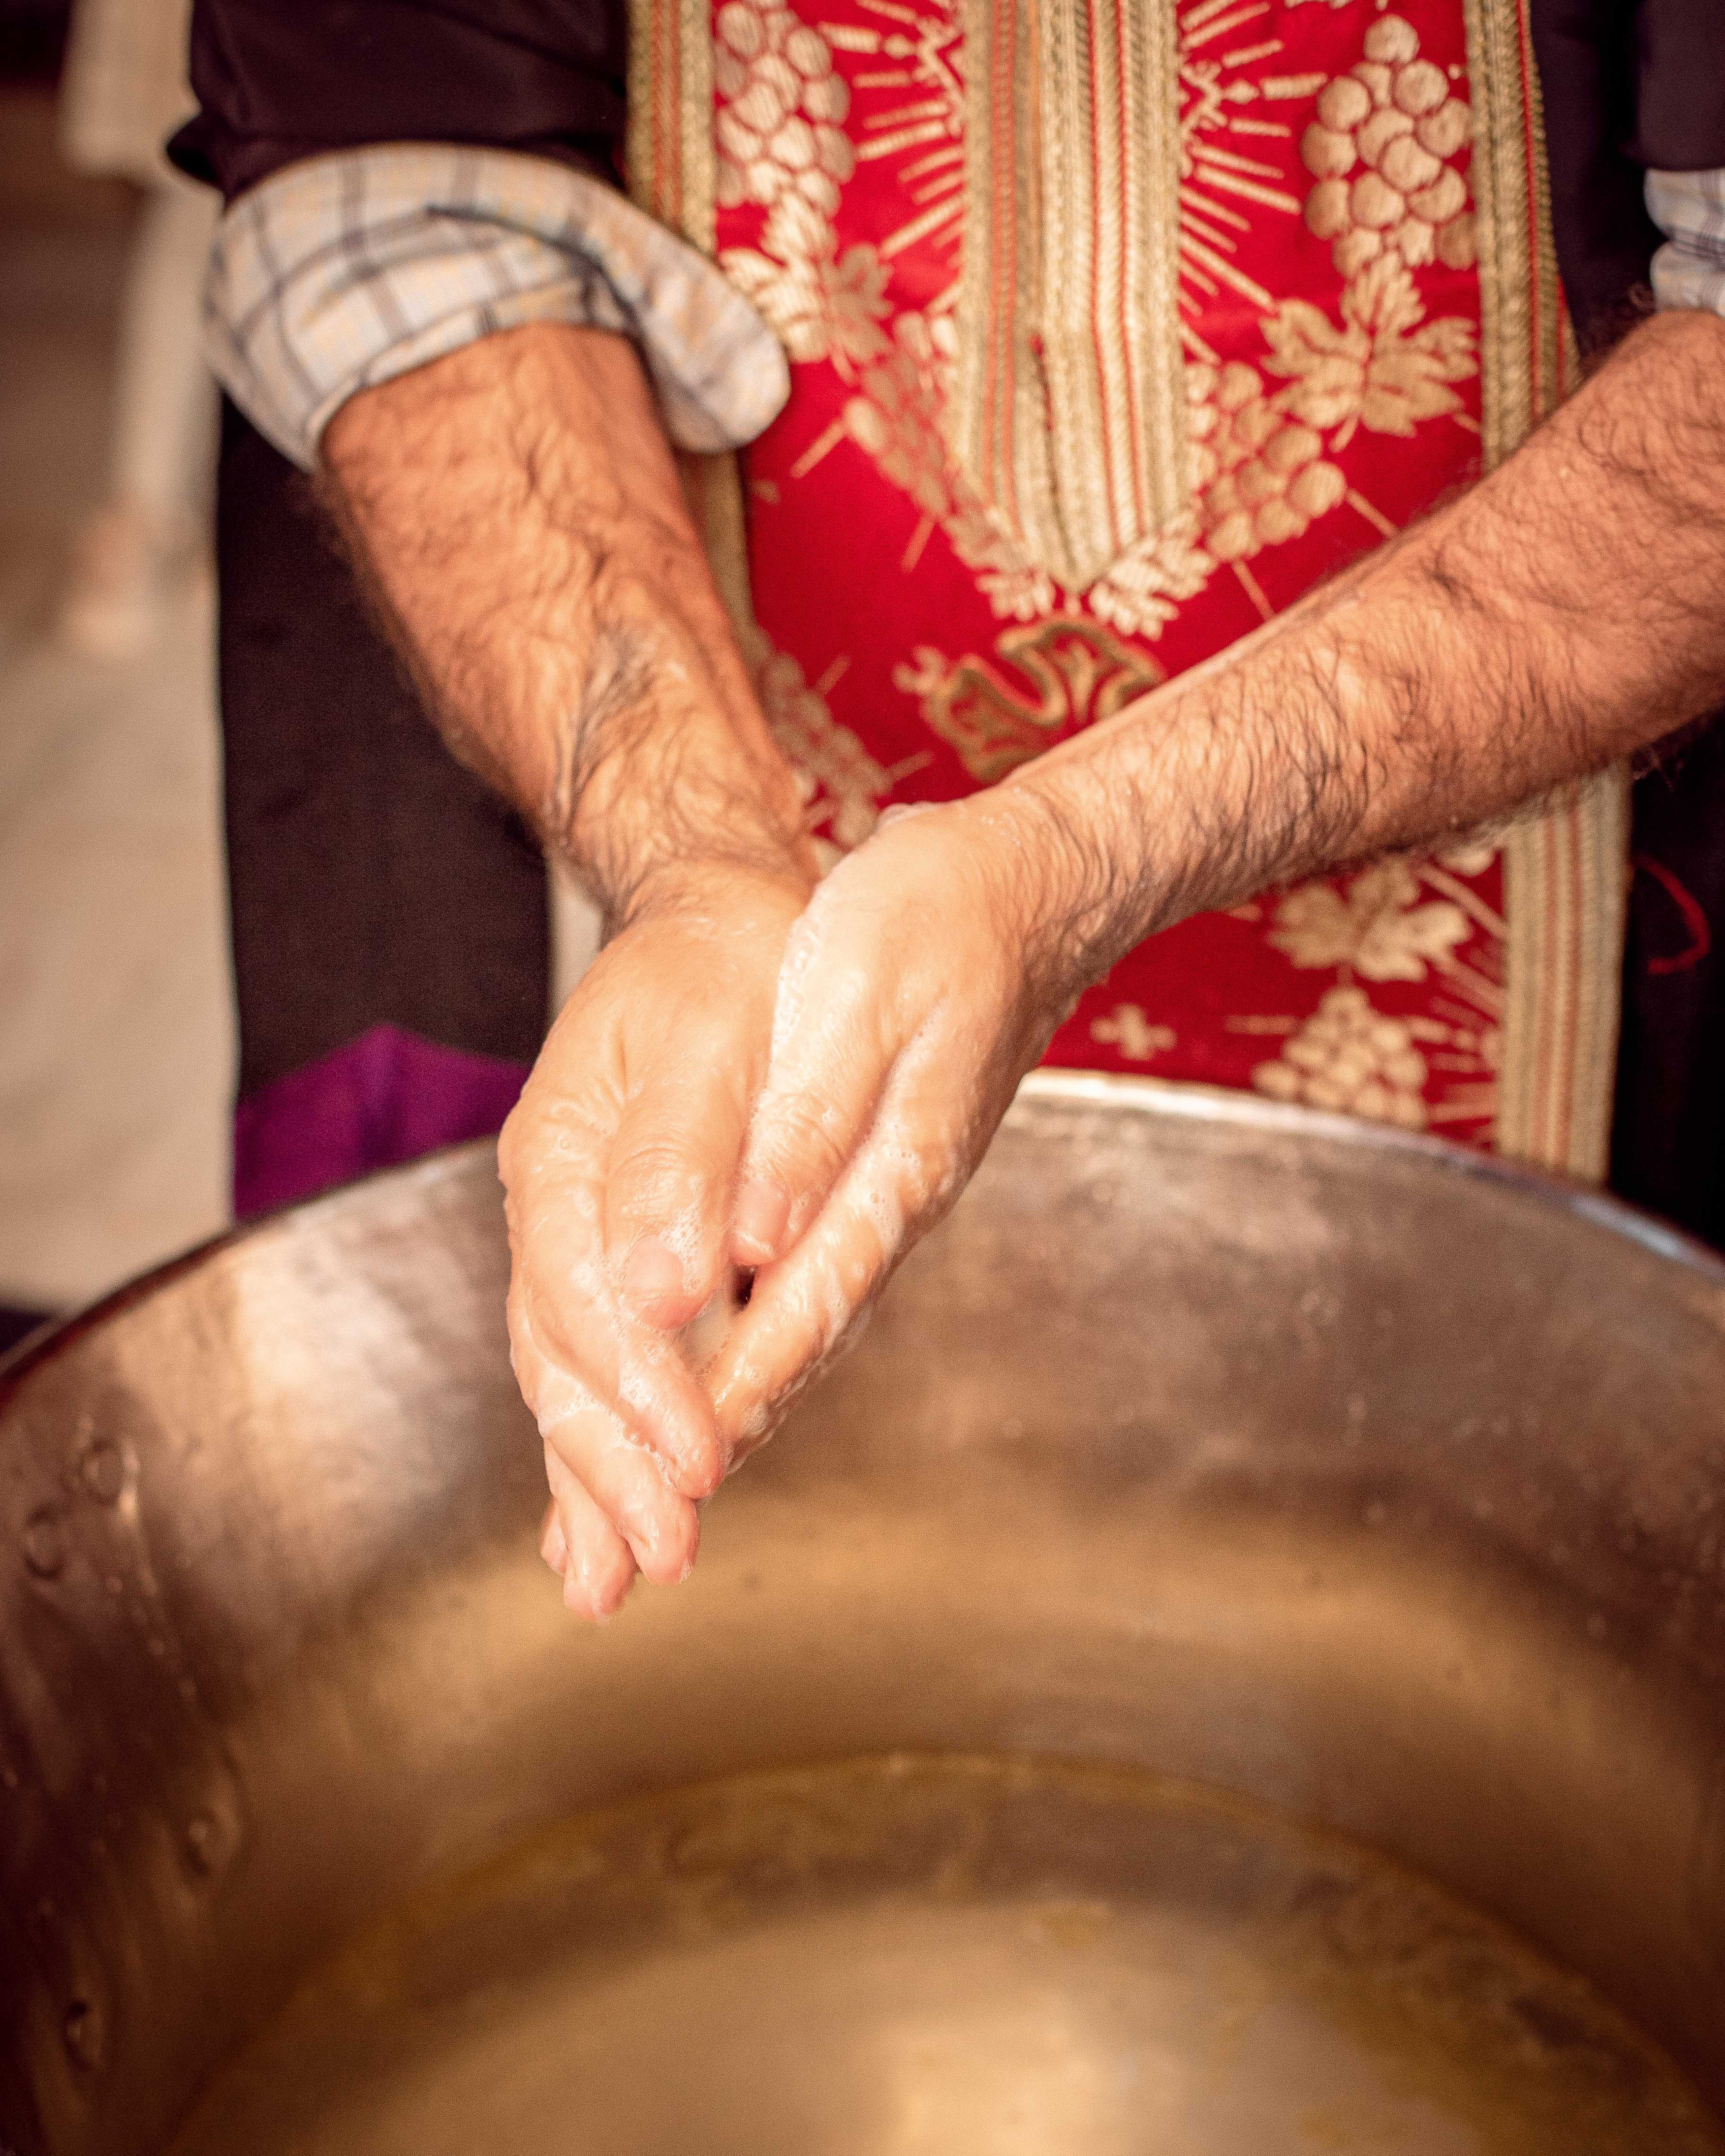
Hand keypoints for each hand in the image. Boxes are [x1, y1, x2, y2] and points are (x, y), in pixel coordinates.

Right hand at [499, 865, 809, 1618]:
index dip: (644, 1396)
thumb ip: (675, 1159)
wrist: (714, 917)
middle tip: (659, 1564)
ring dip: (592, 1479)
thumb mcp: (705, 1035)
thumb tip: (660, 1290)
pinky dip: (598, 1440)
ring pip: (569, 1377)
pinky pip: (591, 1361)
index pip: (592, 1304)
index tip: (696, 1470)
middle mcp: (554, 1208)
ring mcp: (576, 1234)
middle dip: (610, 1471)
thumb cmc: (723, 964)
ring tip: (611, 1581)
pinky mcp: (614, 1250)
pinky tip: (599, 1513)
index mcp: (562, 1156)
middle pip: (564, 1362)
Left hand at [704, 796, 1089, 1456]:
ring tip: (662, 1494)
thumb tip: (755, 1246)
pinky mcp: (872, 1180)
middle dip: (716, 1444)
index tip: (669, 1480)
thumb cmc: (937, 921)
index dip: (729, 1400)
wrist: (1022, 891)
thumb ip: (806, 1123)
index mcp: (883, 1174)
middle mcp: (887, 1210)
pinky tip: (717, 1373)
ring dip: (730, 1415)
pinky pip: (800, 1289)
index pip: (796, 1314)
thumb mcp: (859, 994)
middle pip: (795, 1352)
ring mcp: (883, 1201)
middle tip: (645, 1542)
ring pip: (796, 1333)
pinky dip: (751, 1350)